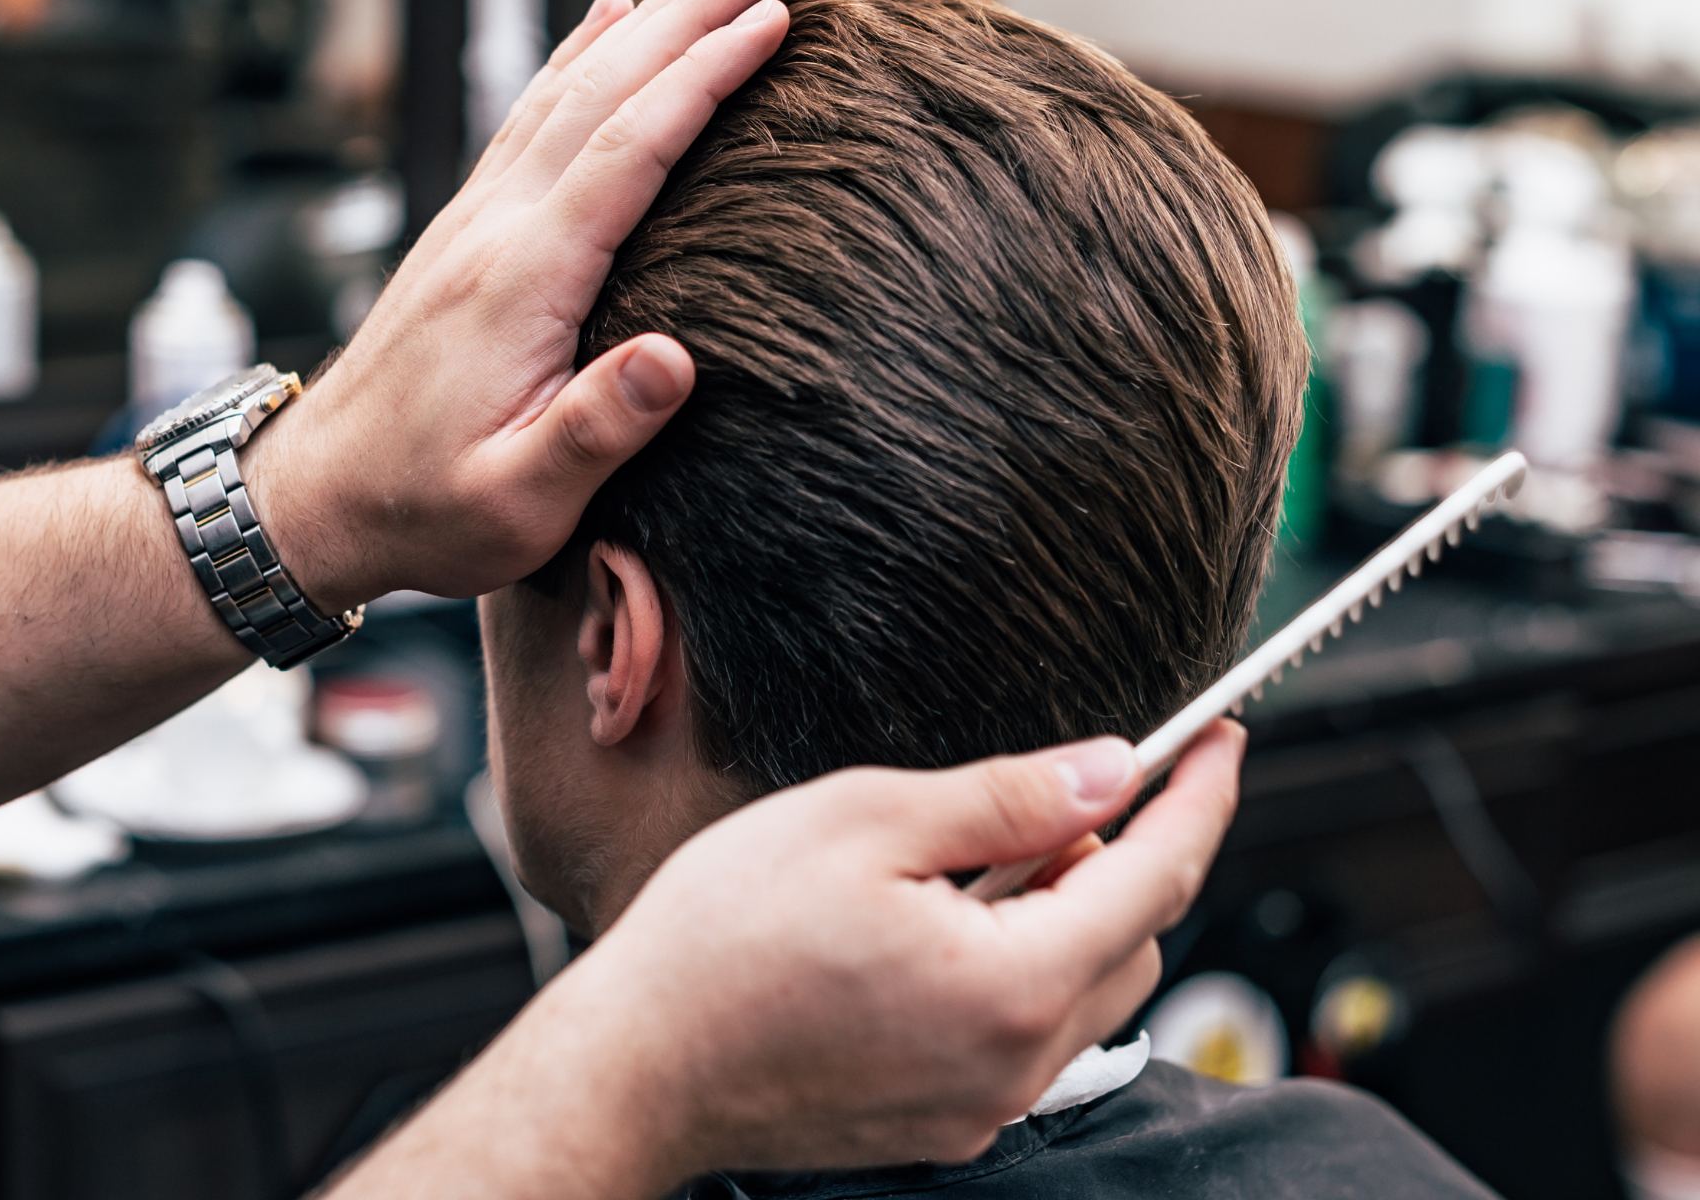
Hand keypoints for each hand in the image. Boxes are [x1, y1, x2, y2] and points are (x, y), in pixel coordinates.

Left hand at [248, 0, 791, 608]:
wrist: (316, 498)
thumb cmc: (426, 509)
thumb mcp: (519, 502)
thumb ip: (594, 430)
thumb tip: (676, 359)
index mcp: (522, 280)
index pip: (629, 149)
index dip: (705, 77)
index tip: (774, 20)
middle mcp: (495, 226)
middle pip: (604, 89)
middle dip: (691, 14)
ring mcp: (475, 217)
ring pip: (567, 87)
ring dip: (646, 19)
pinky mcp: (467, 228)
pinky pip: (531, 115)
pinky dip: (577, 55)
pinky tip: (605, 19)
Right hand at [335, 722, 1244, 1198]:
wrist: (635, 1066)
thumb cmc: (723, 939)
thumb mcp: (865, 821)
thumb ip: (1008, 797)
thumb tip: (1112, 770)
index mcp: (1011, 984)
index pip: (1158, 874)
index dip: (1200, 794)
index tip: (1222, 738)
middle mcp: (1016, 1062)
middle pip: (1136, 939)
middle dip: (1131, 852)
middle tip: (1077, 785)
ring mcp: (982, 1103)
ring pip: (1087, 989)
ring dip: (1075, 909)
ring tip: (995, 849)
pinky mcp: (945, 1119)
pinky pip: (1029, 1031)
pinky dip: (1027, 961)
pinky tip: (953, 917)